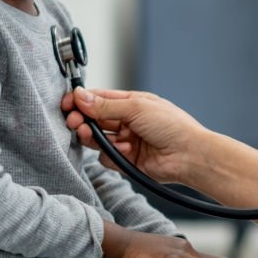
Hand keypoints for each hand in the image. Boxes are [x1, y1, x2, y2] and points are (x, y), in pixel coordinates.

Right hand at [62, 88, 207, 184]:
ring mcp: (127, 142)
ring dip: (92, 137)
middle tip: (74, 121)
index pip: (99, 99)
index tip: (67, 104)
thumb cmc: (172, 126)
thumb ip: (105, 105)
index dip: (81, 101)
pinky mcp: (127, 161)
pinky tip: (125, 151)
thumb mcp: (136, 107)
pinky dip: (112, 154)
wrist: (189, 155)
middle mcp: (128, 122)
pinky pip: (107, 158)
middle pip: (95, 120)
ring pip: (98, 139)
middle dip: (83, 120)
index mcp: (131, 103)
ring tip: (90, 134)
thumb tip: (80, 96)